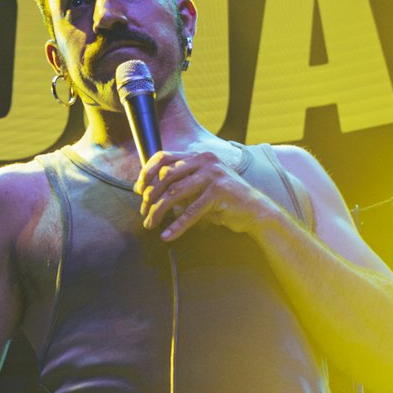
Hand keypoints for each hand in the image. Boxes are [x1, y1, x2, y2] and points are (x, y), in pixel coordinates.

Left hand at [135, 148, 276, 242]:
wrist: (255, 211)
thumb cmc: (224, 201)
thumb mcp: (199, 188)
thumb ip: (179, 186)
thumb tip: (149, 194)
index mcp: (198, 156)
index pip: (164, 157)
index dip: (147, 172)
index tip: (138, 190)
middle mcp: (204, 161)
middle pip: (166, 176)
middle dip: (151, 196)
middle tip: (144, 213)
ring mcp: (212, 175)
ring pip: (175, 194)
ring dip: (159, 211)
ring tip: (150, 224)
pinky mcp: (218, 192)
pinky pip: (191, 211)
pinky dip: (177, 226)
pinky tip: (167, 235)